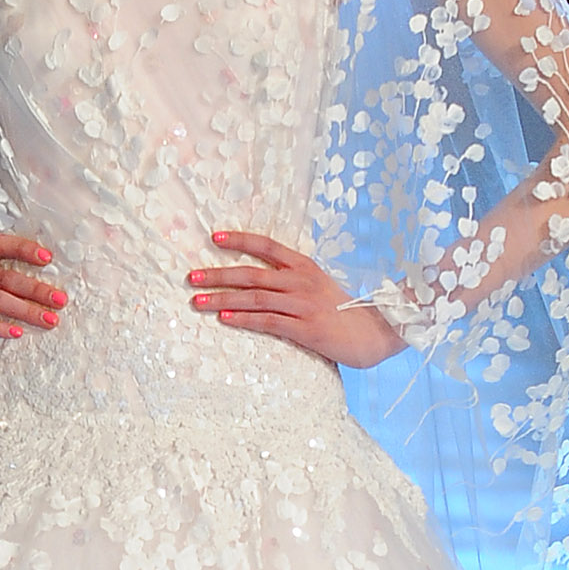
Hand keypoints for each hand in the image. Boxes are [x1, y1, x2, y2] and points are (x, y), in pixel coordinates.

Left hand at [188, 230, 403, 368]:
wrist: (376, 332)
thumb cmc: (345, 312)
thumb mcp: (320, 287)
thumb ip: (294, 281)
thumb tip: (262, 283)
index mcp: (305, 267)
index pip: (268, 246)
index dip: (240, 240)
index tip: (214, 237)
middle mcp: (302, 281)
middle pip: (252, 273)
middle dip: (218, 274)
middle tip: (192, 276)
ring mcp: (303, 304)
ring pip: (255, 297)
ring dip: (223, 298)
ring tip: (198, 300)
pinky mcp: (305, 328)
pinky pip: (268, 321)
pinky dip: (244, 318)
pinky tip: (225, 318)